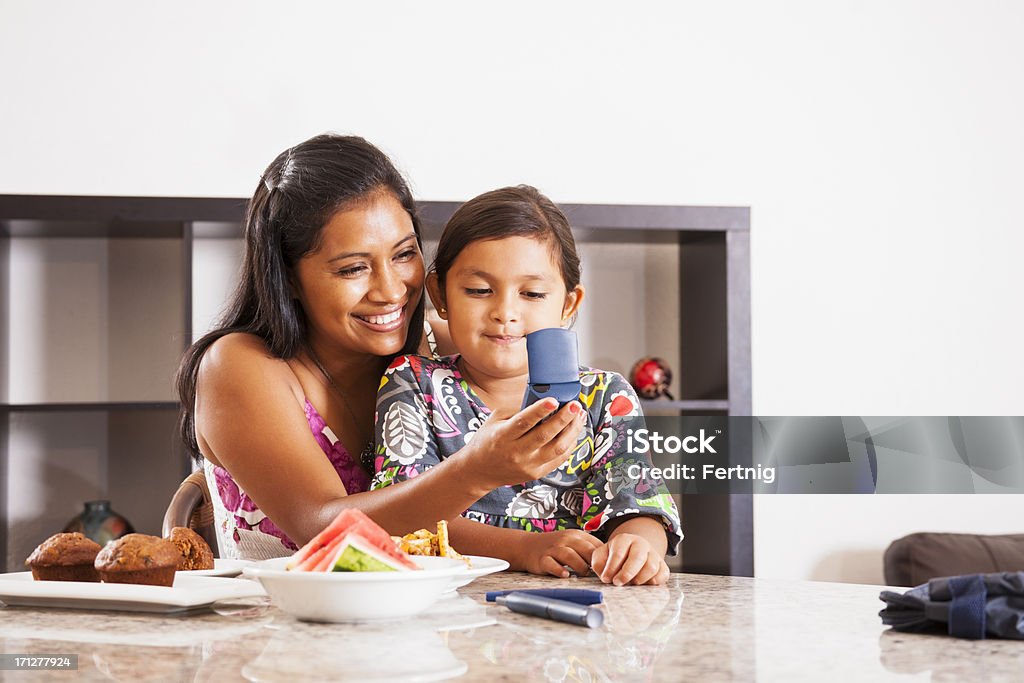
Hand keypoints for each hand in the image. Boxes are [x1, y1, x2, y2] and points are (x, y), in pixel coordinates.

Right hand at [462, 399, 585, 489]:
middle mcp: (516, 453)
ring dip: (572, 431)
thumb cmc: (488, 440)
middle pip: (544, 435)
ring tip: (579, 416)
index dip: (539, 411)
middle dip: (563, 419)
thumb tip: (541, 394)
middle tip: (575, 405)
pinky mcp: (537, 474)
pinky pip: (559, 459)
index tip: (553, 399)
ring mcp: (528, 465)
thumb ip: (516, 409)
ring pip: (557, 448)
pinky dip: (570, 444)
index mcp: (503, 436)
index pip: (523, 422)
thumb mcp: (495, 420)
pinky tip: (574, 431)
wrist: (479, 471)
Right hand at [520, 530, 602, 577]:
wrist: (528, 546)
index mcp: (576, 535)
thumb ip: (588, 549)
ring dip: (580, 566)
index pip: (595, 545)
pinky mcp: (543, 559)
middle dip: (594, 564)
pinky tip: (565, 575)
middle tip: (599, 575)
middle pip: (585, 550)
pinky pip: (552, 564)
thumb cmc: (555, 547)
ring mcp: (553, 549)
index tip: (608, 569)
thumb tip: (609, 562)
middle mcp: (565, 540)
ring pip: (570, 556)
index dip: (604, 558)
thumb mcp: (572, 542)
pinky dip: (559, 570)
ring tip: (583, 574)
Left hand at [591, 533, 668, 585]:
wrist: (633, 553)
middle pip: (637, 558)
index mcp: (624, 540)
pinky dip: (653, 582)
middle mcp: (641, 544)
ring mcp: (653, 554)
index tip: (606, 579)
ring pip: (651, 567)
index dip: (611, 568)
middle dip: (626, 574)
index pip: (618, 553)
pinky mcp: (662, 566)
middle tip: (618, 583)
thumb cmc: (614, 557)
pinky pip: (662, 575)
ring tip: (630, 583)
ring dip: (639, 579)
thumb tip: (605, 575)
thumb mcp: (602, 555)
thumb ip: (598, 563)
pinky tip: (643, 584)